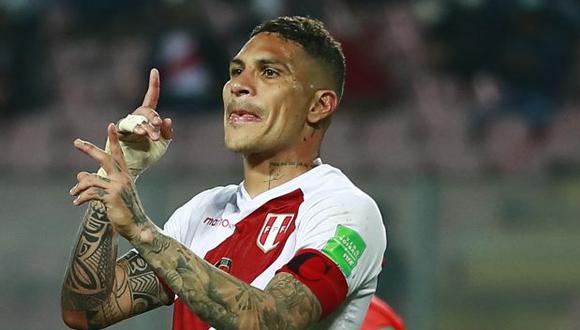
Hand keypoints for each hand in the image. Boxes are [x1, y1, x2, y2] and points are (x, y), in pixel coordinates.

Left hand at [71, 124, 149, 239]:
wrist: (137, 227)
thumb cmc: (125, 210)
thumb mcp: (111, 193)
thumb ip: (97, 182)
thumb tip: (79, 174)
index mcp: (125, 175)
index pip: (118, 154)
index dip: (114, 139)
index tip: (111, 125)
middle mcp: (122, 178)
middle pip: (103, 158)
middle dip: (89, 149)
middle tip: (76, 142)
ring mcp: (117, 186)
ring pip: (91, 178)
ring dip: (79, 186)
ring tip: (73, 194)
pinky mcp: (111, 197)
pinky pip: (90, 192)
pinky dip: (81, 197)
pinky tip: (77, 203)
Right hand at [99, 69, 172, 178]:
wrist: (135, 168)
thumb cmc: (148, 155)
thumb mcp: (163, 145)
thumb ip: (167, 133)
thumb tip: (167, 119)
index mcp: (149, 117)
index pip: (152, 98)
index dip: (153, 84)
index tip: (154, 70)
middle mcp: (138, 117)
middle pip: (146, 110)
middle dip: (153, 118)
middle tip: (157, 127)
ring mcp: (128, 124)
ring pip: (137, 119)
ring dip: (145, 127)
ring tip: (150, 136)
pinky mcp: (119, 132)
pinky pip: (125, 126)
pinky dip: (133, 128)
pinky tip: (138, 132)